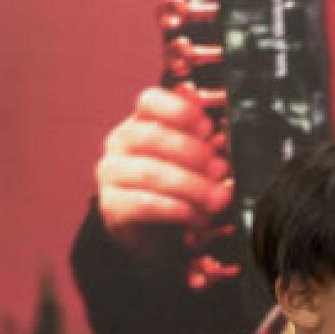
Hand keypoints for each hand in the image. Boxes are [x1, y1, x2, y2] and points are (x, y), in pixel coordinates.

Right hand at [95, 87, 231, 255]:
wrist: (155, 232)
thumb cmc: (177, 186)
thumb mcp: (194, 161)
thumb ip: (204, 143)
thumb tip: (221, 138)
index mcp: (142, 122)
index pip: (150, 101)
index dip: (179, 110)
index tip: (206, 128)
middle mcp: (121, 143)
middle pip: (153, 136)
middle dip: (194, 152)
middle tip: (221, 169)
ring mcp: (112, 174)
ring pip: (151, 172)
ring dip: (192, 186)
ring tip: (218, 198)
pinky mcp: (113, 206)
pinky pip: (146, 204)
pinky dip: (179, 210)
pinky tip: (199, 216)